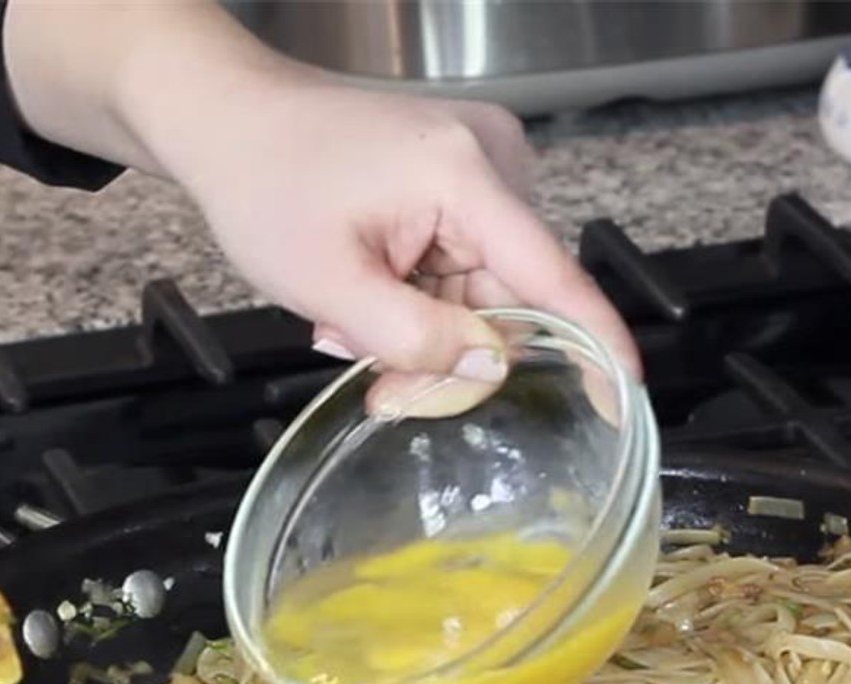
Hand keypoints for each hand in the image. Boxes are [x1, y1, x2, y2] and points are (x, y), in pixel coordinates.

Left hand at [5, 1, 640, 417]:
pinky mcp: (459, 172)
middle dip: (448, 349)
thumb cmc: (263, 182)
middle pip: (510, 295)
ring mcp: (477, 162)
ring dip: (422, 325)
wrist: (226, 117)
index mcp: (465, 175)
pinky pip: (463, 263)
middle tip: (374, 379)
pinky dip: (419, 295)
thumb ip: (414, 337)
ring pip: (482, 288)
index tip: (624, 400)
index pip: (553, 277)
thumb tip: (491, 368)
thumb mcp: (329, 284)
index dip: (593, 344)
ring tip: (349, 318)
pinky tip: (368, 291)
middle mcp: (491, 159)